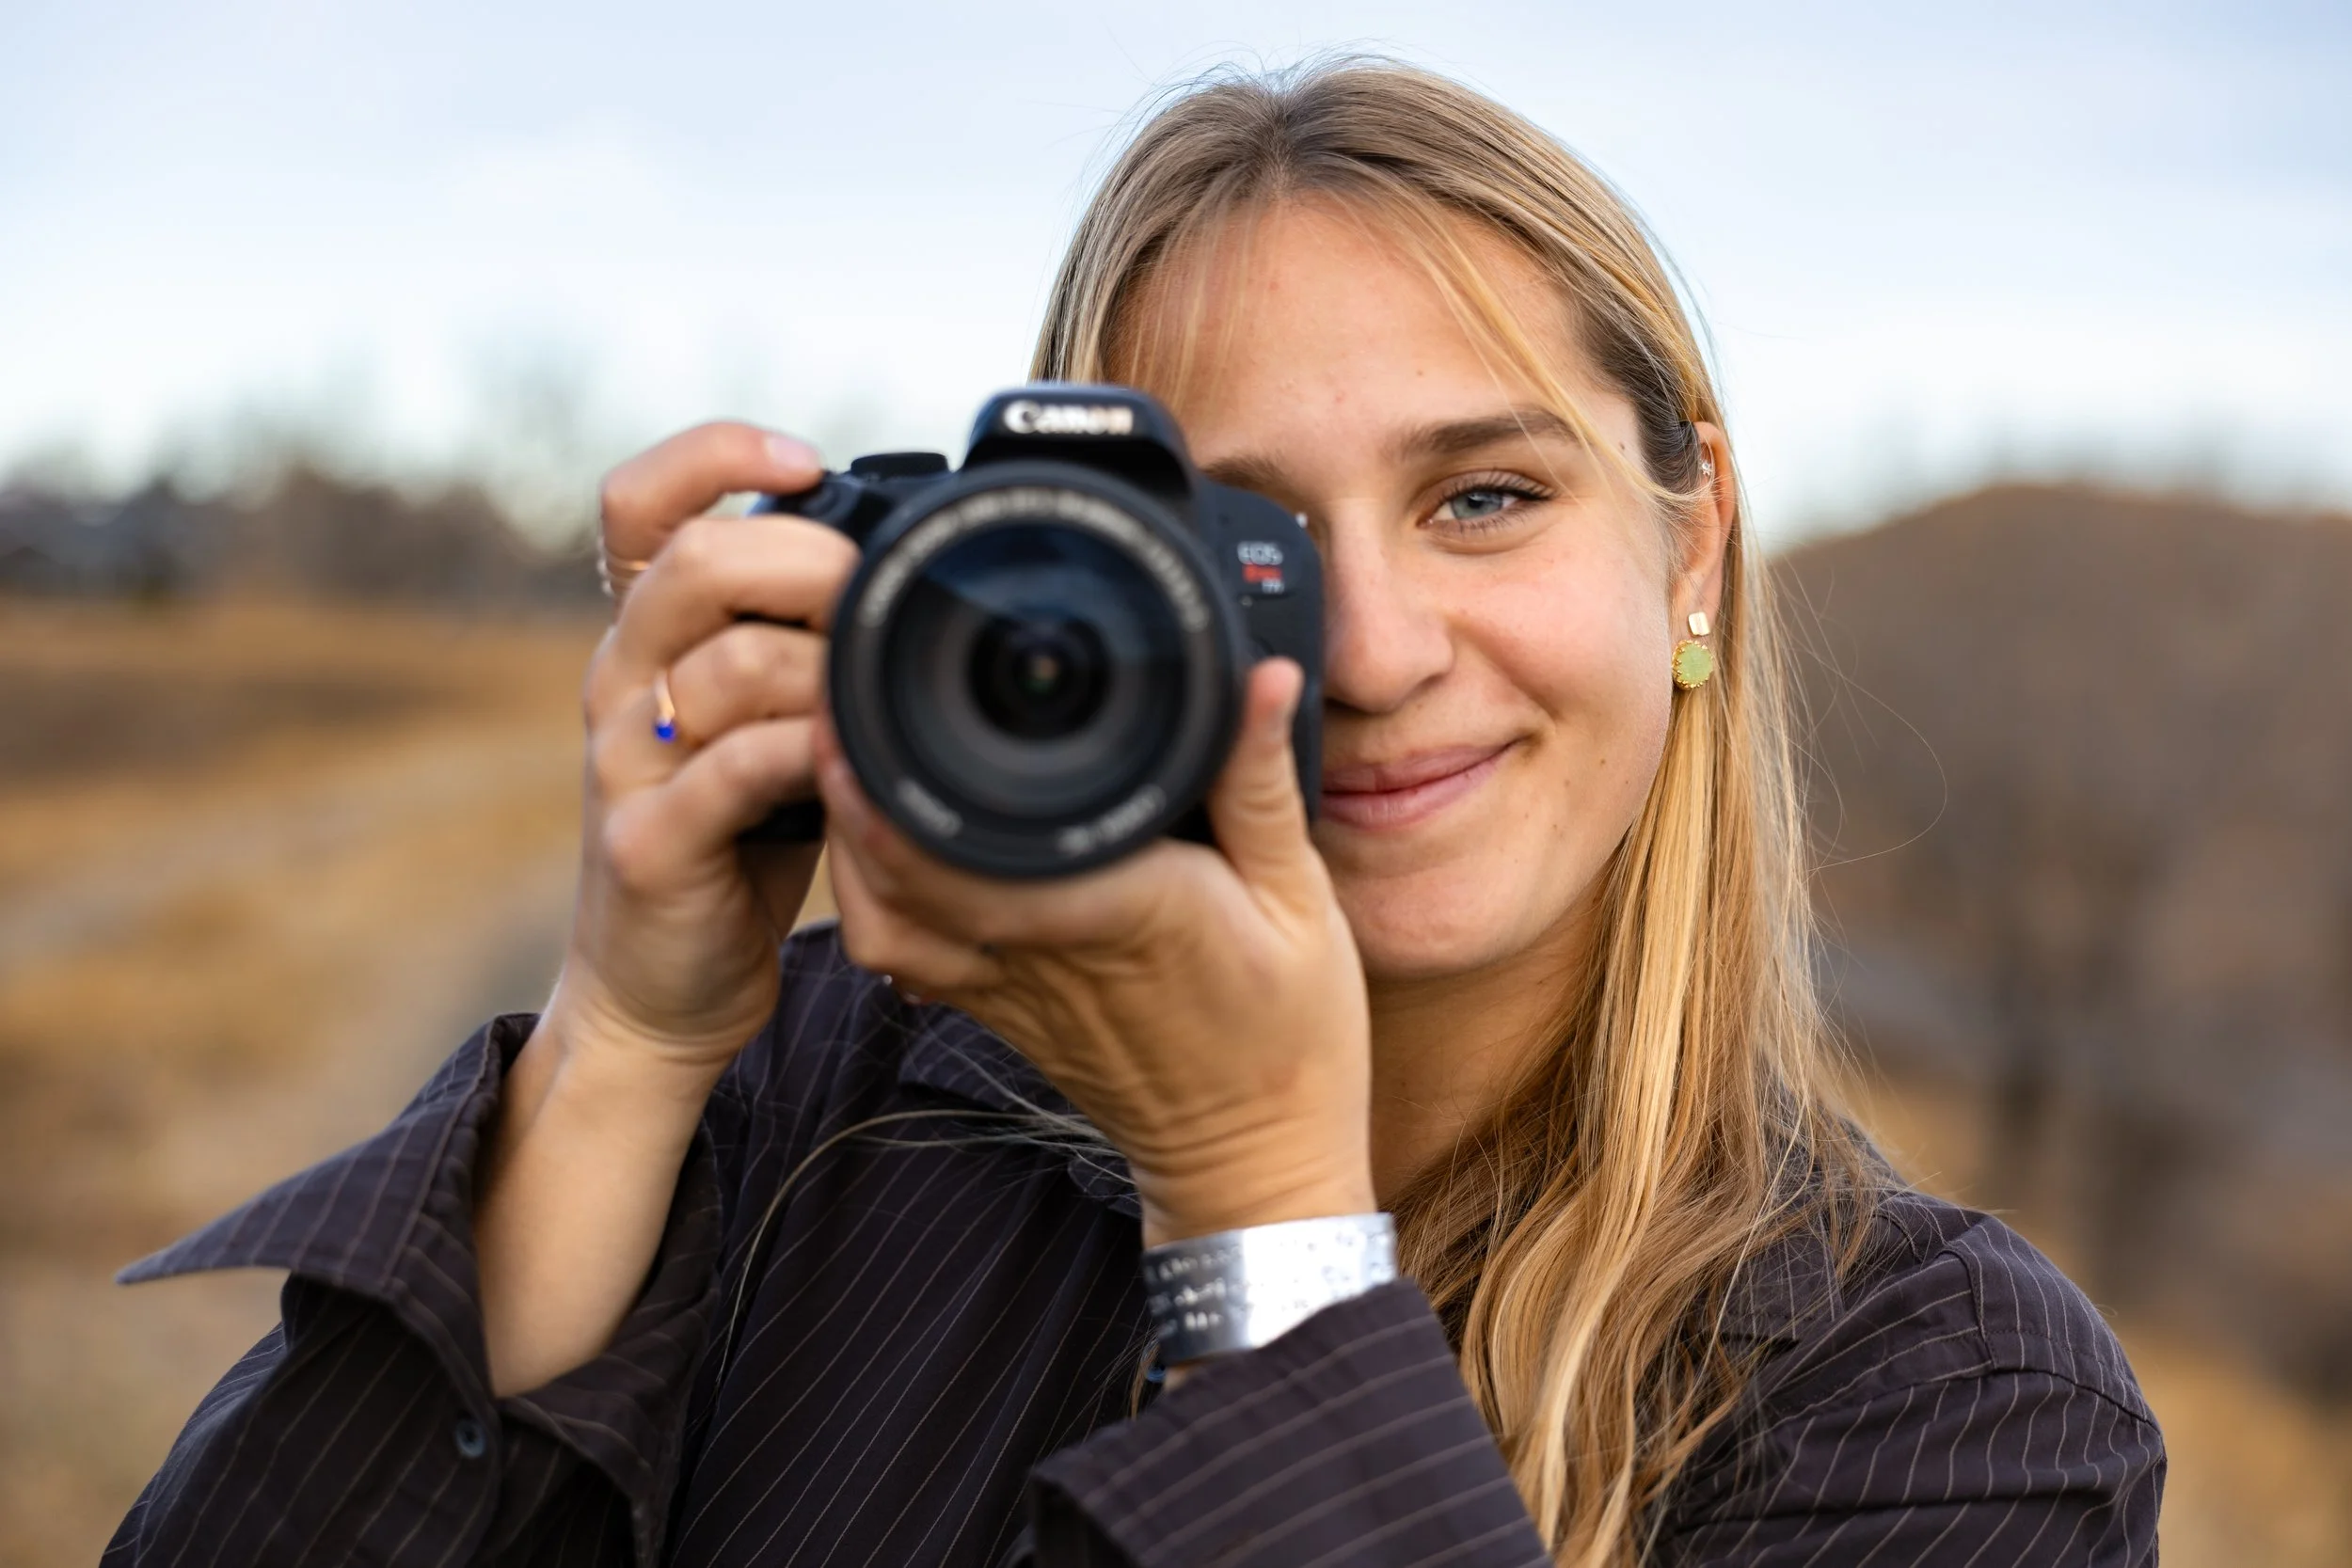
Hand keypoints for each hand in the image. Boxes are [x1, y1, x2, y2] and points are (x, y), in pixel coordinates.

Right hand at [553, 422, 858, 1085]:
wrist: (662, 987)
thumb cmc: (736, 839)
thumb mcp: (761, 718)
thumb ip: (796, 641)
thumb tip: (895, 565)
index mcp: (648, 635)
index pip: (638, 502)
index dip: (712, 453)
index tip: (805, 462)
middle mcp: (622, 680)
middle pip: (693, 561)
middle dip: (805, 558)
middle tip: (873, 594)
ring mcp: (624, 762)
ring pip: (728, 662)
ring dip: (828, 670)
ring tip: (876, 702)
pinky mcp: (647, 843)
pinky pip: (736, 770)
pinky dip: (811, 756)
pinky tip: (852, 768)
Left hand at [819, 658, 1376, 1245]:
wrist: (1254, 1156)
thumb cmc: (1288, 1032)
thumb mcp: (1300, 895)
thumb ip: (1260, 781)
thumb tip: (1260, 676)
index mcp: (1116, 906)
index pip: (975, 846)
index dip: (901, 774)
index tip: (878, 695)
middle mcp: (1040, 949)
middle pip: (899, 871)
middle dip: (855, 783)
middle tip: (841, 696)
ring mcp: (1006, 989)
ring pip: (881, 919)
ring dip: (849, 845)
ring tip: (849, 759)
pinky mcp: (995, 1011)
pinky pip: (901, 956)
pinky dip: (871, 898)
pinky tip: (878, 844)